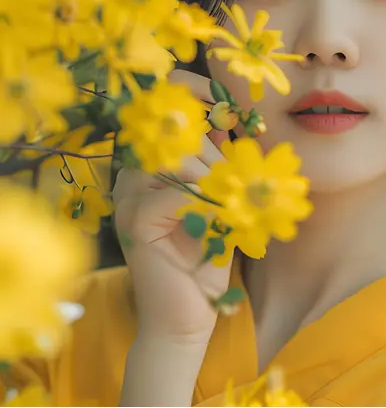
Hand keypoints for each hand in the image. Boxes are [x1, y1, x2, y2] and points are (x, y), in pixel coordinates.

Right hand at [113, 69, 232, 345]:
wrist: (188, 316)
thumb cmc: (206, 255)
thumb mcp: (220, 197)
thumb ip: (216, 158)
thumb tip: (226, 118)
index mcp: (149, 162)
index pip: (159, 103)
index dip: (190, 91)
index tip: (223, 98)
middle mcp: (132, 173)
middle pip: (180, 134)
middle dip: (218, 156)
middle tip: (236, 188)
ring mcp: (129, 196)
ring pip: (178, 159)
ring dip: (216, 180)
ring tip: (229, 208)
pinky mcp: (135, 222)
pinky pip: (177, 193)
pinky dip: (207, 204)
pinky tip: (217, 222)